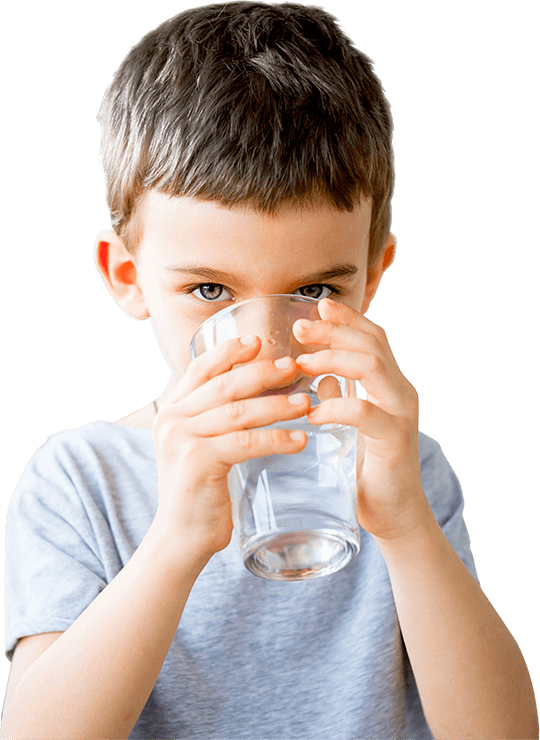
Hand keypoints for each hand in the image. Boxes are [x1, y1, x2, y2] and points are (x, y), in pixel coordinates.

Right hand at [151, 336, 310, 558]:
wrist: (181, 538)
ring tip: (306, 403)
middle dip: (262, 373)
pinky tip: (300, 440)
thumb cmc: (201, 493)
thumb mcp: (203, 447)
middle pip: (223, 385)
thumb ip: (219, 420)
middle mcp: (172, 419)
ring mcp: (181, 439)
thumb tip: (262, 394)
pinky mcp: (196, 461)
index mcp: (173, 411)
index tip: (259, 342)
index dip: (229, 352)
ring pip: (237, 411)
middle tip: (293, 368)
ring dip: (276, 405)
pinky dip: (276, 439)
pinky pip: (244, 442)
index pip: (199, 368)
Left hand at [294, 298, 431, 541]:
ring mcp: (402, 414)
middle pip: (372, 344)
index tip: (319, 306)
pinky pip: (365, 412)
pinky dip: (336, 407)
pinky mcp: (395, 439)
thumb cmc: (369, 470)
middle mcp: (401, 392)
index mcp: (390, 386)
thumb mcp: (352, 426)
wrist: (394, 514)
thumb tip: (322, 379)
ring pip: (372, 366)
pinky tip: (312, 412)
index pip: (373, 339)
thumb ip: (342, 398)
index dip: (348, 320)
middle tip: (300, 328)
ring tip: (301, 363)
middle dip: (335, 331)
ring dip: (332, 359)